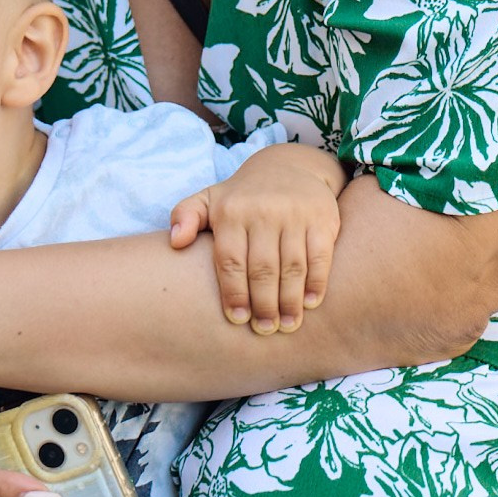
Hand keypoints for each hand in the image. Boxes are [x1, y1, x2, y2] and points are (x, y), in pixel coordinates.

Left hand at [169, 143, 343, 333]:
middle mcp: (263, 211)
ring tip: (287, 325)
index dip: (234, 293)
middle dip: (263, 304)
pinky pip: (320, 256)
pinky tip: (310, 303)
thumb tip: (175, 242)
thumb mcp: (209, 199)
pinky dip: (317, 282)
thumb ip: (185, 217)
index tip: (237, 319)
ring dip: (290, 300)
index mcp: (232, 212)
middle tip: (264, 330)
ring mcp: (295, 215)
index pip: (231, 260)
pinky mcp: (322, 218)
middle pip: (263, 268)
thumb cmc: (243, 196)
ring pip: (292, 266)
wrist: (290, 166)